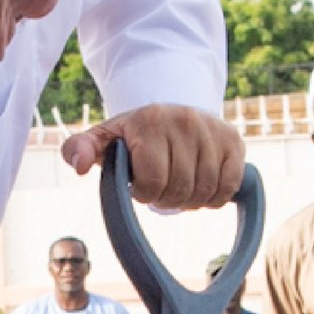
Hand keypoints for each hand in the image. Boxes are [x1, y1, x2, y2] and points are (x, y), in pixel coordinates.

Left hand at [63, 103, 245, 211]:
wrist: (171, 114)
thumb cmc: (134, 136)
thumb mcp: (103, 139)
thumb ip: (79, 148)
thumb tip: (80, 167)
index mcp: (149, 122)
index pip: (152, 183)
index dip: (145, 194)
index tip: (141, 183)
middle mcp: (184, 120)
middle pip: (180, 190)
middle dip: (167, 199)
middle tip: (161, 185)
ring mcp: (212, 130)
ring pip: (205, 191)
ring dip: (191, 199)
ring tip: (179, 183)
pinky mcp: (234, 140)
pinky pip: (229, 187)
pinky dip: (215, 196)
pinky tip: (202, 184)